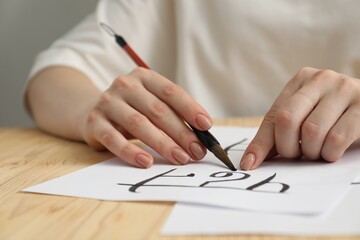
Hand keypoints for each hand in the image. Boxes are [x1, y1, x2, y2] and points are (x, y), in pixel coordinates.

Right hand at [81, 67, 210, 167]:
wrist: (92, 111)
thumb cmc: (132, 110)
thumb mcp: (151, 105)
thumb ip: (172, 114)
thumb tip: (200, 136)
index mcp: (144, 77)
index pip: (171, 92)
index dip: (190, 108)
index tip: (206, 126)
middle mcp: (125, 85)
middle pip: (158, 110)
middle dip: (181, 132)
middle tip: (197, 151)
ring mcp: (108, 102)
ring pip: (139, 123)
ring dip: (162, 143)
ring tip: (180, 158)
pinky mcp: (94, 122)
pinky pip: (114, 139)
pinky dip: (131, 151)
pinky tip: (146, 162)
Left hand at [240, 67, 359, 169]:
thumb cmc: (333, 116)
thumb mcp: (304, 117)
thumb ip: (278, 134)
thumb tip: (250, 161)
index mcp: (301, 80)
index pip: (273, 116)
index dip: (261, 144)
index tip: (250, 165)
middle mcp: (321, 79)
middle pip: (287, 120)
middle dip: (288, 147)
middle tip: (298, 155)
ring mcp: (345, 89)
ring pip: (312, 131)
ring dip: (312, 152)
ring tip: (318, 151)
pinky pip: (337, 138)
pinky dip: (330, 153)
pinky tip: (332, 151)